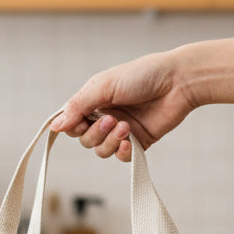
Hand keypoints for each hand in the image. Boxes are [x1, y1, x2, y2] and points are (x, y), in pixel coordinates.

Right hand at [50, 51, 198, 161]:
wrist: (178, 82)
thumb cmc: (143, 75)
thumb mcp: (103, 86)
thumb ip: (77, 106)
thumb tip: (55, 126)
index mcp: (94, 102)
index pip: (72, 124)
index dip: (73, 127)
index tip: (80, 122)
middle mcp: (105, 117)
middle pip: (85, 140)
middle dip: (96, 134)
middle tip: (111, 119)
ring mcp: (121, 132)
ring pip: (101, 151)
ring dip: (110, 142)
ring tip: (125, 127)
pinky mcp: (138, 142)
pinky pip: (121, 157)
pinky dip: (123, 152)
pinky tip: (130, 141)